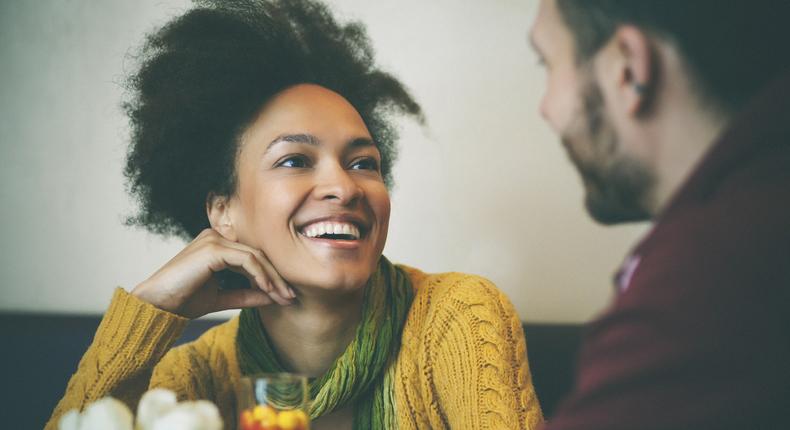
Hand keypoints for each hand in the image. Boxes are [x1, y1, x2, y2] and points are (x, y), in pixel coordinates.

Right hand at [131, 229, 293, 317]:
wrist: (157, 306)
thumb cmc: (184, 301)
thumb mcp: (223, 297)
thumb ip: (247, 294)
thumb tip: (274, 296)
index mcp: (218, 245)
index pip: (254, 256)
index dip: (272, 275)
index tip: (287, 296)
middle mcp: (216, 237)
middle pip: (258, 254)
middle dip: (277, 276)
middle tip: (291, 296)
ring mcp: (214, 240)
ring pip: (256, 256)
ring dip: (273, 278)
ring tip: (284, 297)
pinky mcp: (213, 248)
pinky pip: (246, 260)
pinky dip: (260, 275)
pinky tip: (268, 290)